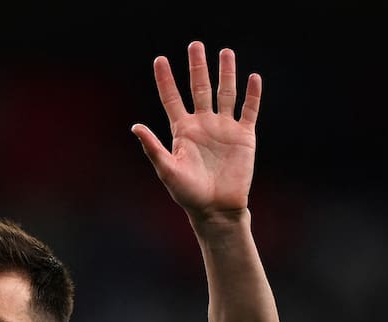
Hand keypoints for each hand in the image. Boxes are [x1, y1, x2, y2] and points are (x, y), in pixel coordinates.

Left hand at [132, 42, 259, 218]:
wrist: (216, 209)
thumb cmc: (188, 194)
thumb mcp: (167, 170)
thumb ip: (153, 148)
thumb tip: (135, 126)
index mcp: (182, 130)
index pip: (171, 98)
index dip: (165, 80)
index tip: (159, 60)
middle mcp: (203, 124)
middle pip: (199, 88)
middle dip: (197, 67)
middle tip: (195, 45)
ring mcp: (224, 128)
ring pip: (225, 93)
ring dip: (226, 73)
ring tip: (226, 52)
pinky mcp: (244, 136)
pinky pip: (249, 110)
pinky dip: (252, 95)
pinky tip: (252, 78)